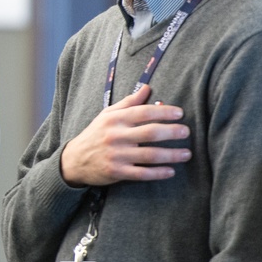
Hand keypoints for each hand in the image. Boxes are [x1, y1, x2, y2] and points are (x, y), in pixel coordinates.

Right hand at [60, 84, 190, 186]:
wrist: (74, 159)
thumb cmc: (95, 134)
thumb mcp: (107, 115)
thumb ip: (129, 103)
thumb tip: (147, 87)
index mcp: (115, 120)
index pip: (143, 112)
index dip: (164, 112)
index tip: (180, 113)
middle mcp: (116, 136)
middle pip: (150, 133)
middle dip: (172, 132)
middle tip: (186, 132)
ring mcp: (116, 155)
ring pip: (150, 155)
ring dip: (171, 155)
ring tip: (186, 154)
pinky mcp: (116, 172)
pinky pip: (142, 174)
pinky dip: (158, 173)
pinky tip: (171, 171)